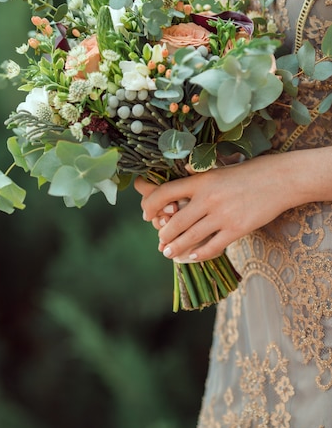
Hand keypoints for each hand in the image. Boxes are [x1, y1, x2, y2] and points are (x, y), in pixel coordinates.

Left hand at [134, 153, 305, 261]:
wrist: (280, 179)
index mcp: (201, 180)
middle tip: (160, 242)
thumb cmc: (249, 173)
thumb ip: (199, 179)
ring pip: (191, 237)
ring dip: (176, 247)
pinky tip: (193, 257)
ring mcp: (222, 215)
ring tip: (168, 253)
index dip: (150, 206)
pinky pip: (212, 246)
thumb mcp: (219, 170)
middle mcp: (208, 198)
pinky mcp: (237, 229)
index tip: (146, 215)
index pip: (165, 193)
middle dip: (164, 235)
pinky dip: (200, 254)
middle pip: (176, 221)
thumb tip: (180, 185)